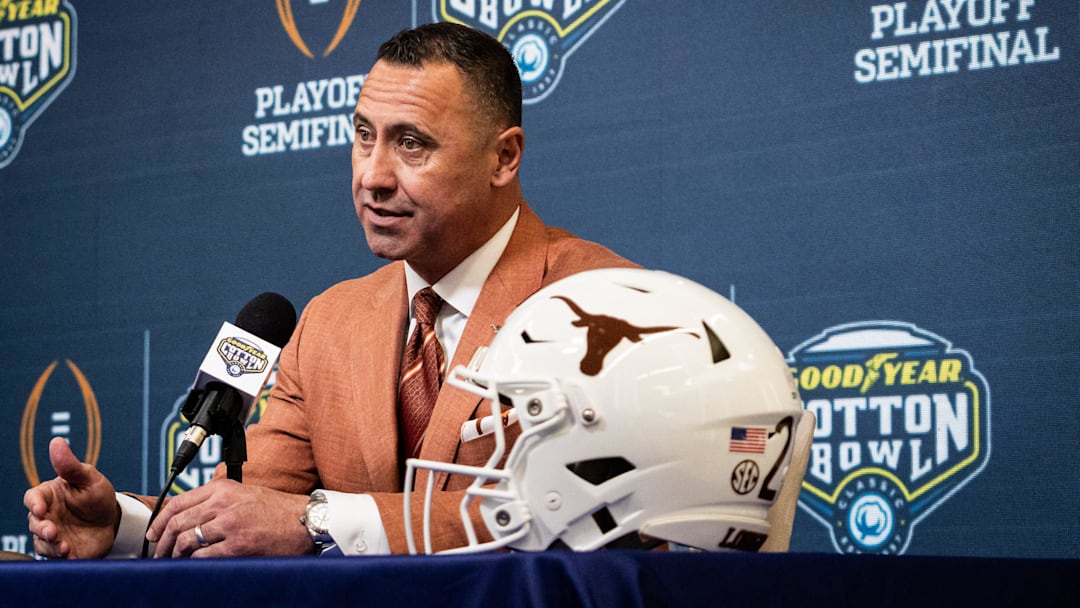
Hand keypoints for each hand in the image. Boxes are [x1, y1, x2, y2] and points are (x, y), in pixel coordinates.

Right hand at [24, 437, 119, 558]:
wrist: (113, 520)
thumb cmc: (96, 495)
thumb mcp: (88, 478)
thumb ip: (70, 465)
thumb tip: (57, 442)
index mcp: (48, 496)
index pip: (32, 498)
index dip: (34, 503)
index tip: (40, 508)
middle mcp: (46, 516)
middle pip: (34, 523)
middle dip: (42, 528)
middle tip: (54, 531)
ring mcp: (52, 534)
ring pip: (42, 542)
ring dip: (51, 545)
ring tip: (64, 547)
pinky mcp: (61, 550)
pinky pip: (54, 557)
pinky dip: (61, 557)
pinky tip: (71, 555)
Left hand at [146, 479, 312, 557]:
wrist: (306, 521)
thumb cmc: (278, 509)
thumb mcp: (245, 492)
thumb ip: (218, 497)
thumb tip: (189, 510)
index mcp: (223, 488)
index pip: (178, 502)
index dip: (160, 520)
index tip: (154, 532)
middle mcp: (224, 503)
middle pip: (178, 522)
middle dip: (162, 541)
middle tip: (159, 552)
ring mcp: (230, 525)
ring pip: (186, 541)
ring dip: (175, 555)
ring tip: (174, 562)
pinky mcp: (238, 546)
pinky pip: (203, 556)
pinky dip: (193, 563)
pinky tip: (193, 565)